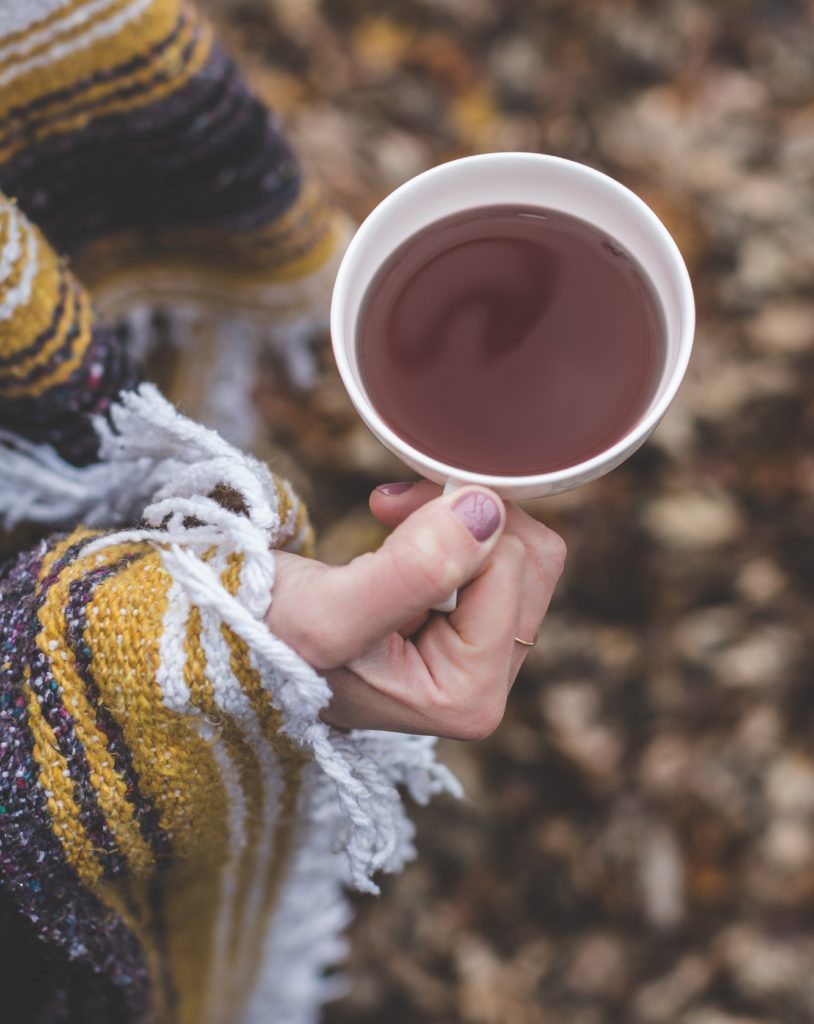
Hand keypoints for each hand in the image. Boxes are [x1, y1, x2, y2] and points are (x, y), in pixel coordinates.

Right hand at [265, 481, 565, 738]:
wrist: (232, 638)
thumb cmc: (266, 638)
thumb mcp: (329, 613)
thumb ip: (410, 571)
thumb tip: (488, 511)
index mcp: (467, 699)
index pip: (510, 569)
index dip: (453, 522)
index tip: (385, 511)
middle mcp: (485, 687)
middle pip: (530, 562)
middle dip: (462, 517)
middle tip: (391, 510)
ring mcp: (478, 659)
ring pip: (519, 553)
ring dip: (455, 518)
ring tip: (389, 522)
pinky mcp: (465, 630)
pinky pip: (496, 555)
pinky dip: (450, 524)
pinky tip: (397, 532)